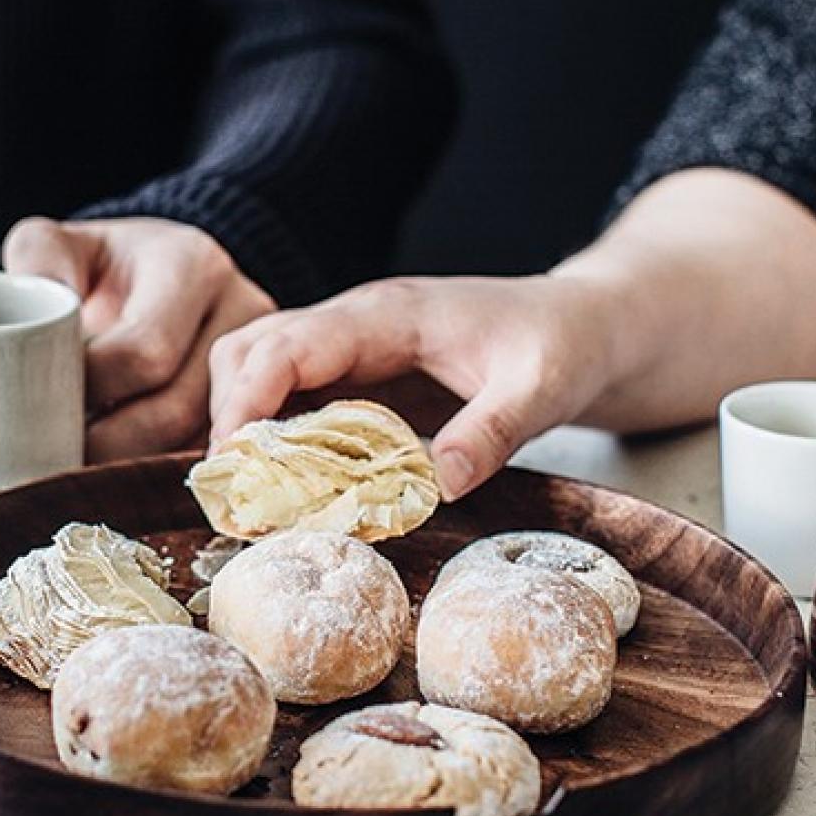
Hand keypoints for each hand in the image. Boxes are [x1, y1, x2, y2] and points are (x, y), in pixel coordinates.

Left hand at [2, 216, 273, 460]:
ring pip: (197, 442)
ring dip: (134, 465)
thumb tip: (42, 322)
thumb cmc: (96, 268)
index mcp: (190, 264)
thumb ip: (38, 261)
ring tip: (84, 466)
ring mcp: (261, 360)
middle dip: (109, 443)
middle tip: (56, 456)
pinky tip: (122, 471)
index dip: (90, 390)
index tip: (44, 404)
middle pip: (176, 408)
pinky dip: (162, 470)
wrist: (149, 276)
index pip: (144, 350)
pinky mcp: (261, 402)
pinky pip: (210, 453)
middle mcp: (240, 308)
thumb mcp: (58, 242)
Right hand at [208, 272, 614, 498]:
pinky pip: (294, 399)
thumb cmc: (565, 345)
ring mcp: (353, 349)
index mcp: (388, 315)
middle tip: (238, 495)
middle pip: (250, 351)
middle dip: (229, 417)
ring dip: (246, 430)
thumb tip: (440, 485)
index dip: (249, 399)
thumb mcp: (543, 389)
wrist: (586, 327)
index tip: (234, 462)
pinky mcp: (361, 377)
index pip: (289, 344)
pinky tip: (290, 490)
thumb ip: (493, 431)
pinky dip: (277, 441)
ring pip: (260, 372)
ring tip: (255, 499)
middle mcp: (356, 324)